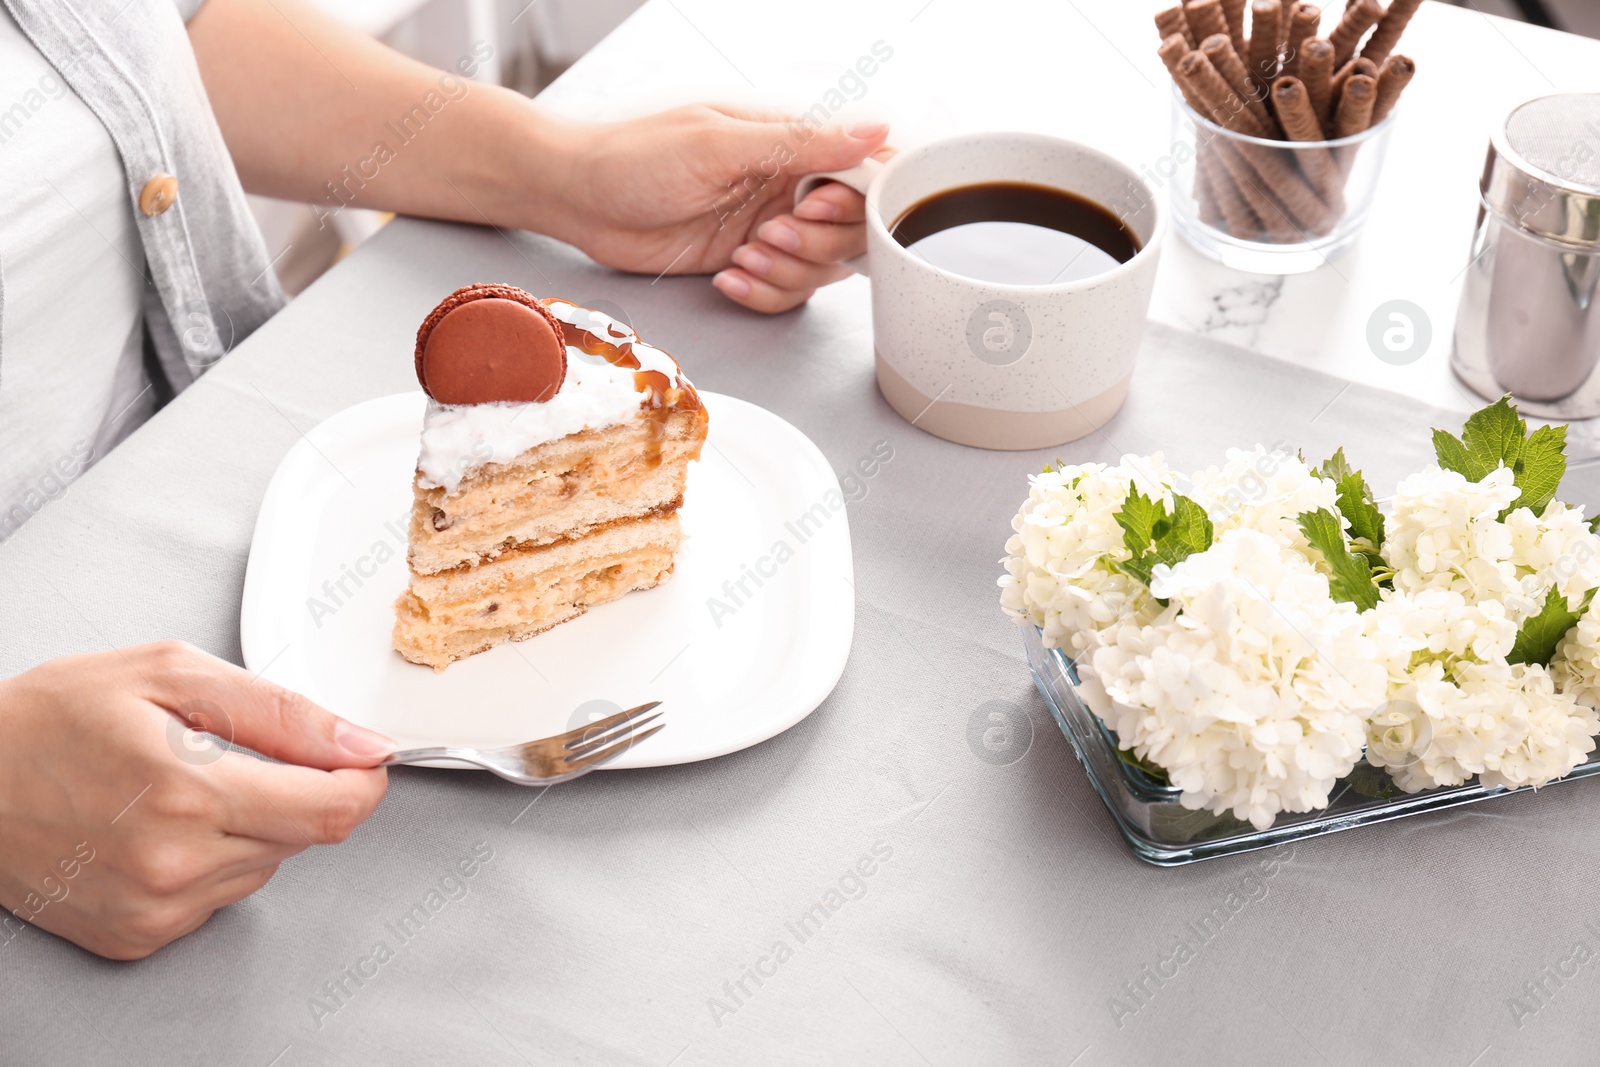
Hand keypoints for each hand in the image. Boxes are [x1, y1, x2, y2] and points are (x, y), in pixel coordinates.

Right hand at [0, 642, 390, 959]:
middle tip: (236, 755)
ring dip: (253, 825)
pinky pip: (221, 897)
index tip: (363, 759)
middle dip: (296, 791)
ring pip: (266, 866)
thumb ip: (281, 711)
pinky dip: (213, 859)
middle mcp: (174, 863)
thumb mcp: (170, 674)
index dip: (363, 780)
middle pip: (304, 836)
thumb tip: (360, 742)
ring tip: (184, 787)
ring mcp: (155, 908)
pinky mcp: (138, 936)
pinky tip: (163, 827)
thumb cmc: (49, 720)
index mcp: (188, 791)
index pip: (332, 810)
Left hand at [551, 104, 890, 312]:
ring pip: (822, 267)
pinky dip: (763, 293)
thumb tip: (876, 128)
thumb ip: (801, 142)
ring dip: (788, 272)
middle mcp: (788, 183)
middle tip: (770, 234)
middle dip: (817, 243)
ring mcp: (769, 224)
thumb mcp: (721, 144)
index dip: (854, 198)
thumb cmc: (636, 157)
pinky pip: (784, 291)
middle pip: (852, 228)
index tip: (814, 206)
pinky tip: (728, 278)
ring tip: (743, 256)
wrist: (579, 198)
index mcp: (791, 140)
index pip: (864, 168)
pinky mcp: (747, 259)